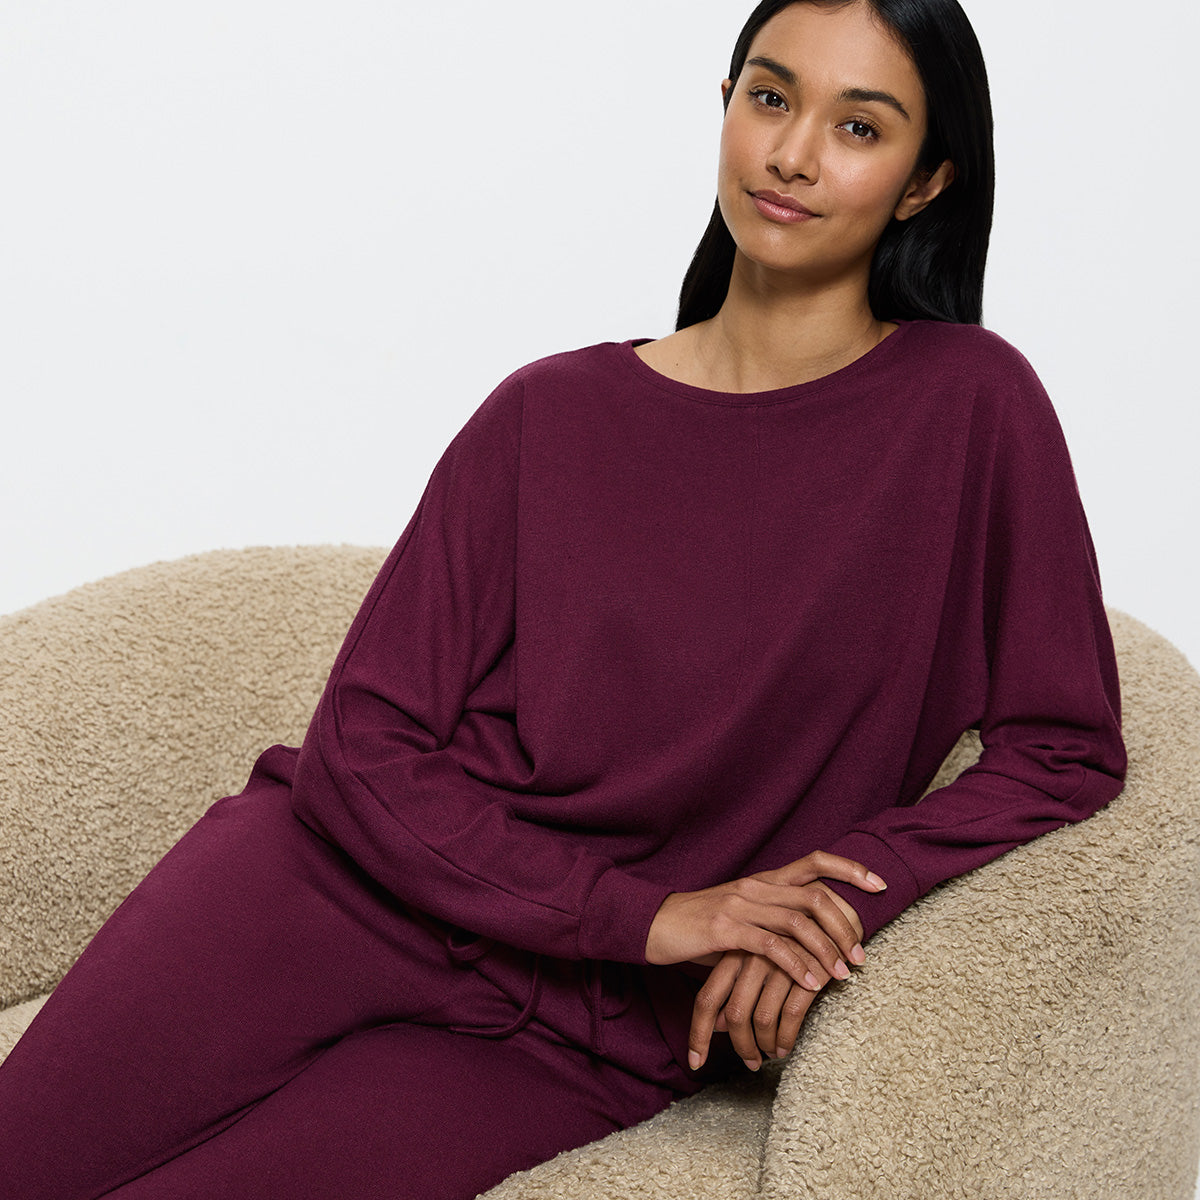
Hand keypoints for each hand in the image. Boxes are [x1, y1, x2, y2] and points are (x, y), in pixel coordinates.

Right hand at [645, 851, 882, 1035]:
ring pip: (798, 921)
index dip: (850, 870)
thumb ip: (776, 922)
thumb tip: (818, 941)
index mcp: (764, 880)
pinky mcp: (724, 929)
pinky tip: (810, 984)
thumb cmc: (702, 926)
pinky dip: (796, 965)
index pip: (815, 862)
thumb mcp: (744, 917)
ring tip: (842, 977)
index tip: (880, 886)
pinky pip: (770, 945)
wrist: (654, 925)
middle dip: (846, 926)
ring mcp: (740, 905)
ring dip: (826, 950)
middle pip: (815, 895)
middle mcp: (756, 886)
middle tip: (861, 957)